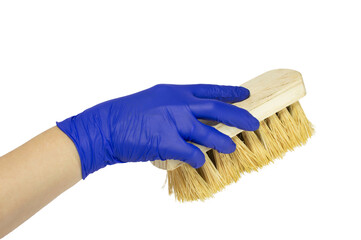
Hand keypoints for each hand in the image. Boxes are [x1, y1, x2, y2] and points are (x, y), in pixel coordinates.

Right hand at [57, 84, 258, 177]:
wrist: (105, 126)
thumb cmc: (126, 114)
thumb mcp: (154, 100)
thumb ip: (175, 107)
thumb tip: (193, 117)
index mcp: (175, 91)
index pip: (209, 90)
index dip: (230, 92)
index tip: (245, 94)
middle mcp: (178, 103)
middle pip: (217, 109)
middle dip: (239, 116)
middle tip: (254, 122)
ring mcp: (174, 121)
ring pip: (209, 132)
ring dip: (224, 141)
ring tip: (233, 147)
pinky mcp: (167, 142)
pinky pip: (192, 153)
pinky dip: (199, 158)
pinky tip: (201, 162)